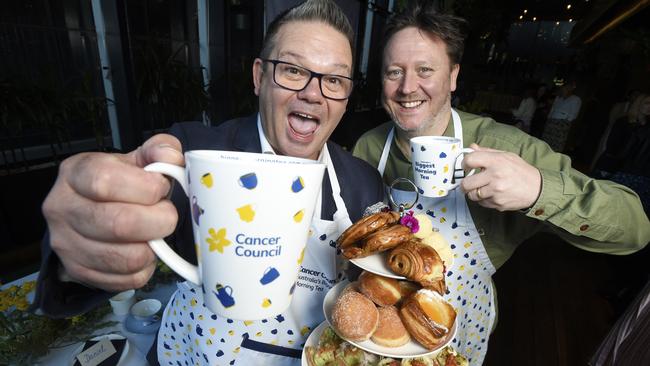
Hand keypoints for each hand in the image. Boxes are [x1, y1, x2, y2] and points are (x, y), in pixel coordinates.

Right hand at [42, 134, 183, 291]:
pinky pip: (126, 280)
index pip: (105, 181)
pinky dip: (145, 268)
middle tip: (169, 215)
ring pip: (125, 258)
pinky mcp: (80, 272)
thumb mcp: (136, 158)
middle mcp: (62, 208)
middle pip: (118, 223)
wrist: (88, 211)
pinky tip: (144, 251)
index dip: (145, 187)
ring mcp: (67, 244)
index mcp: (75, 173)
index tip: (162, 188)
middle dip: (159, 221)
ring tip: (155, 234)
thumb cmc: (119, 183)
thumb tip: (172, 158)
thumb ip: (159, 150)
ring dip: (153, 248)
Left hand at [460, 143, 540, 211]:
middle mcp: (495, 176)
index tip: (466, 166)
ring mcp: (496, 191)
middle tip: (468, 181)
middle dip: (465, 183)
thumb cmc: (521, 171)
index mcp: (496, 161)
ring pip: (472, 195)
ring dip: (474, 192)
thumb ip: (486, 152)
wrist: (536, 188)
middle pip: (466, 183)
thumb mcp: (506, 155)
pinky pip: (482, 203)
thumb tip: (471, 148)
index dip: (464, 163)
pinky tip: (491, 193)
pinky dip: (484, 199)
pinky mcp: (497, 203)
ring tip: (482, 187)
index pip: (470, 160)